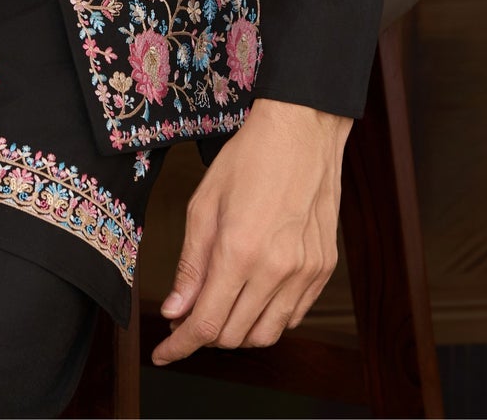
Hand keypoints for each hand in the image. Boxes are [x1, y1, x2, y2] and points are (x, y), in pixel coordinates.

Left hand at [151, 97, 350, 364]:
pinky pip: (294, 316)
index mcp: (240, 251)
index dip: (180, 346)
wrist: (302, 132)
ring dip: (237, 332)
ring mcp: (305, 273)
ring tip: (219, 306)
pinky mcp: (323, 269)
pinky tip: (252, 297)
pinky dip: (269, 318)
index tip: (163, 354)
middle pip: (235, 335)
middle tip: (186, 317)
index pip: (206, 324)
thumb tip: (175, 311)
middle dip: (204, 335)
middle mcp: (277, 270)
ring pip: (267, 334)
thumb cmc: (249, 159)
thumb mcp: (204, 204)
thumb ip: (191, 264)